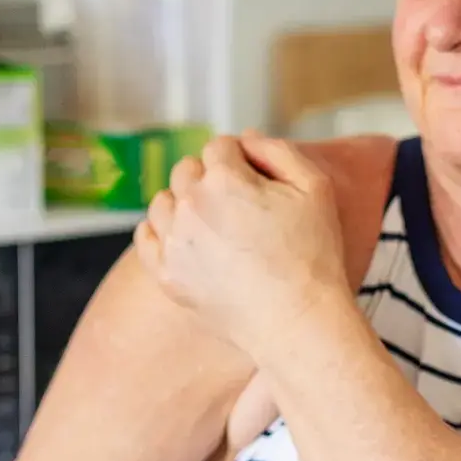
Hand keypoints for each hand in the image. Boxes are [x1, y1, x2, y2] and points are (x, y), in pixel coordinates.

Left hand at [134, 132, 350, 362]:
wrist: (297, 321)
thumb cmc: (313, 255)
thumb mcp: (314, 189)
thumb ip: (278, 151)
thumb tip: (246, 138)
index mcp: (224, 179)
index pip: (220, 146)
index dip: (241, 159)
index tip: (257, 182)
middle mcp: (190, 205)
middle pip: (187, 170)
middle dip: (211, 178)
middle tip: (239, 207)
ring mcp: (173, 242)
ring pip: (164, 201)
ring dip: (184, 203)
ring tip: (214, 225)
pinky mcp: (166, 275)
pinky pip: (146, 236)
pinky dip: (161, 232)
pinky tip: (186, 240)